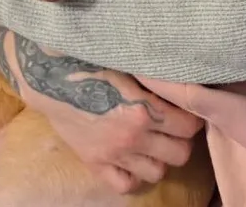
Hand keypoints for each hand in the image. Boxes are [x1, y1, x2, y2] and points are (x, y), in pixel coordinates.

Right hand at [12, 36, 203, 193]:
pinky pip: (125, 185)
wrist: (53, 77)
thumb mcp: (131, 65)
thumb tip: (185, 77)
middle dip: (182, 140)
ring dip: (160, 158)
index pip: (189, 126)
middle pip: (180, 153)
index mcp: (144, 109)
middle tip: (175, 127)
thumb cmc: (95, 61)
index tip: (188, 110)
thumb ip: (157, 77)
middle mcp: (133, 137)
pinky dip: (134, 175)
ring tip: (155, 142)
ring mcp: (114, 154)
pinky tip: (133, 158)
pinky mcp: (95, 164)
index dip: (193, 117)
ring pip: (157, 172)